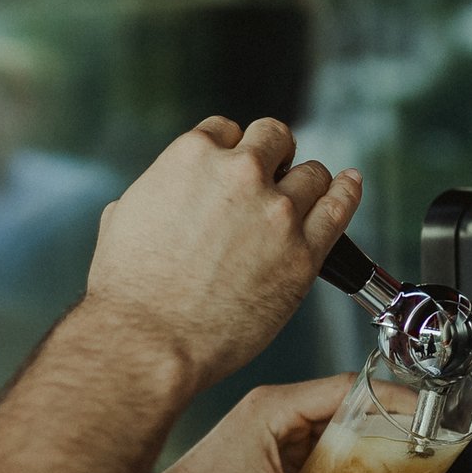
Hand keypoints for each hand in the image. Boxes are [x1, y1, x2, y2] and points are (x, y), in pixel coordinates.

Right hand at [83, 118, 360, 396]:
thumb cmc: (128, 291)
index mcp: (192, 156)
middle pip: (274, 139)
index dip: (231, 151)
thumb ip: (158, 189)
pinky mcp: (303, 252)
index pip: (228, 130)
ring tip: (304, 198)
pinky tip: (348, 186)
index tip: (234, 170)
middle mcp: (240, 174)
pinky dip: (346, 191)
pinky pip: (340, 206)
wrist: (149, 342)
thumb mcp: (123, 215)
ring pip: (312, 172)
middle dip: (272, 157)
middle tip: (270, 180)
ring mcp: (277, 211)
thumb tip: (168, 192)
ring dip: (306, 182)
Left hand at [106, 375, 393, 472]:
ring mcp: (272, 441)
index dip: (387, 398)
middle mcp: (274, 417)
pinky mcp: (271, 467)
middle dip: (381, 430)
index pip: (344, 388)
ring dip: (362, 456)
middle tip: (416, 448)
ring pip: (333, 439)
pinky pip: (319, 463)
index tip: (418, 411)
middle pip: (345, 412)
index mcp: (272, 408)